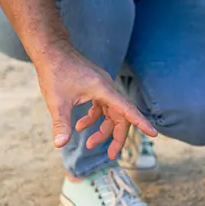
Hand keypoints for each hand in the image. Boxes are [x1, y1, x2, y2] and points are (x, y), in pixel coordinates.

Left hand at [34, 49, 158, 155]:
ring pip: (111, 112)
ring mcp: (101, 86)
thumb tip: (60, 145)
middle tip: (111, 155)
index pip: (127, 109)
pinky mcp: (94, 85)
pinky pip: (101, 106)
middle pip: (121, 116)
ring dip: (102, 129)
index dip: (141, 123)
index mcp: (103, 89)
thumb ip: (61, 124)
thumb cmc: (54, 72)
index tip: (153, 134)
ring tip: (89, 144)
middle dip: (116, 136)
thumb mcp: (56, 102)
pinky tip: (80, 126)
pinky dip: (94, 117)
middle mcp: (106, 87)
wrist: (50, 50)